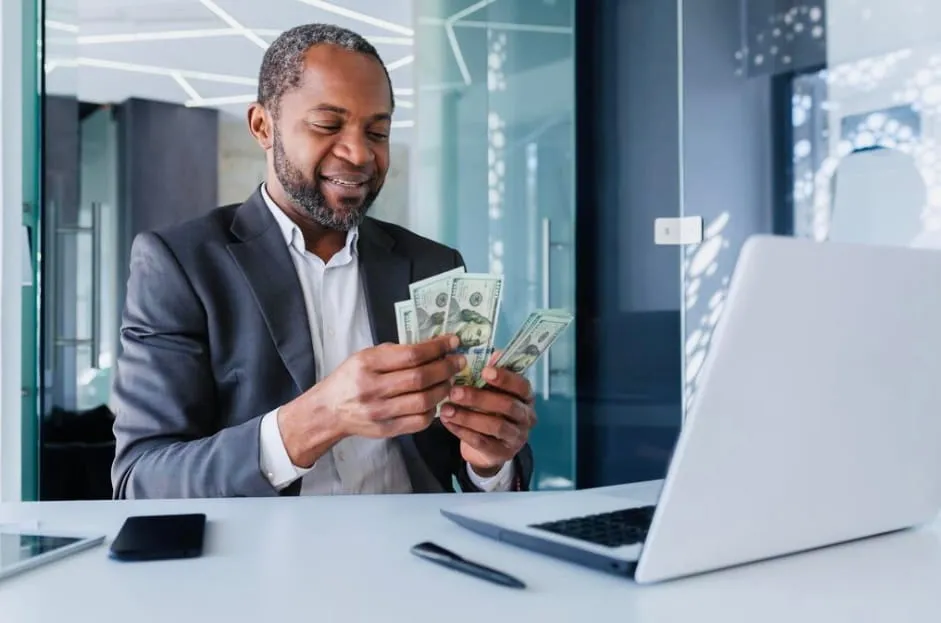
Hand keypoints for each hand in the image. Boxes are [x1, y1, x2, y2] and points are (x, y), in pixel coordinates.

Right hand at [279, 335, 464, 466]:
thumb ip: (395, 352)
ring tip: (450, 380)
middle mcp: (373, 388)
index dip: (437, 347)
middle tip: (458, 362)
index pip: (411, 355)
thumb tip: (433, 347)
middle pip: (421, 378)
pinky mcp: (387, 430)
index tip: (453, 341)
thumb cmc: (351, 377)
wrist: (329, 410)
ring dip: (443, 389)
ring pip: (424, 401)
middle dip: (446, 368)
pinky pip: (420, 421)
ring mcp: (380, 412)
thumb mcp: (365, 356)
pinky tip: (436, 400)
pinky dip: (433, 410)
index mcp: (367, 363)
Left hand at [439, 363, 535, 476]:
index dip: (505, 378)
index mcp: (526, 397)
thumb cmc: (491, 409)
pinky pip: (481, 442)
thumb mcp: (492, 391)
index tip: (484, 371)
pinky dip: (462, 431)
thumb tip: (494, 353)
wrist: (490, 446)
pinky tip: (446, 422)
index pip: (522, 386)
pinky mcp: (502, 453)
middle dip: (479, 397)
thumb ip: (492, 374)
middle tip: (454, 391)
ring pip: (494, 426)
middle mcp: (526, 417)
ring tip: (446, 409)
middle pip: (507, 406)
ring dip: (468, 416)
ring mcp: (516, 437)